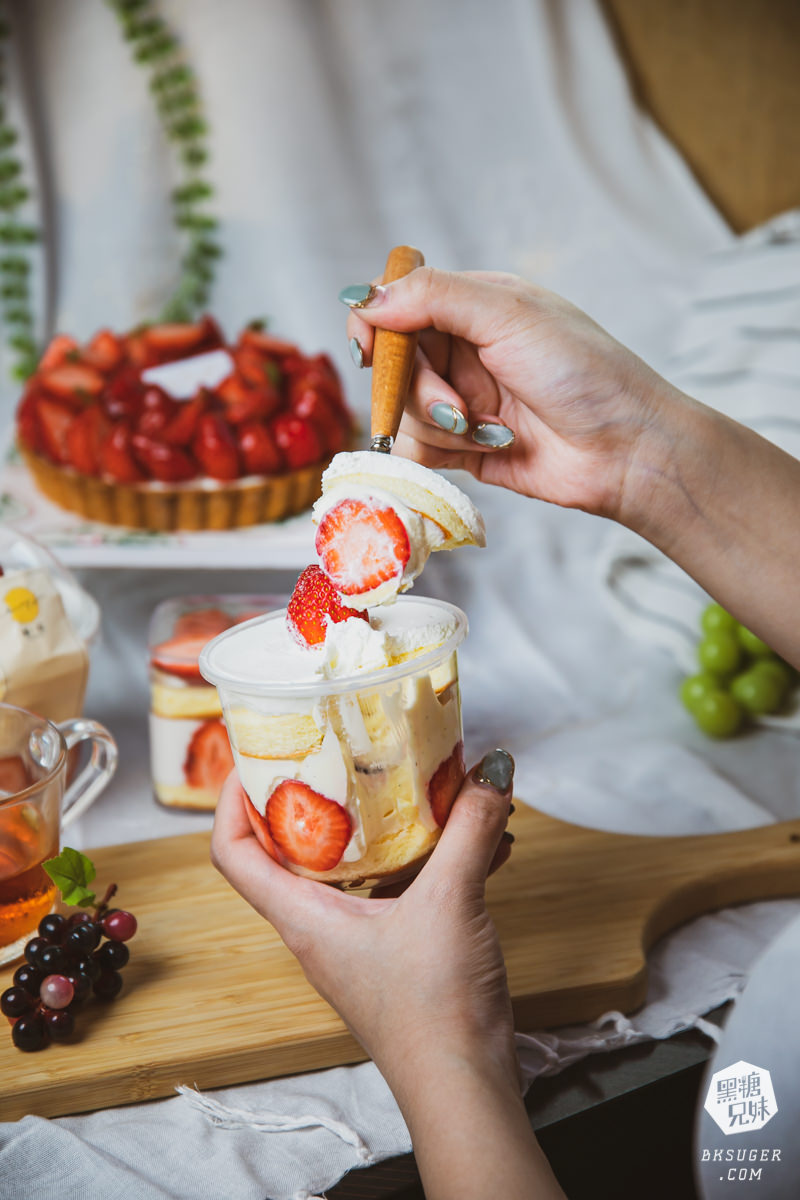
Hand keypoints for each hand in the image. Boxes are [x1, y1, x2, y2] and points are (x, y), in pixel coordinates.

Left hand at [210, 752, 516, 1089]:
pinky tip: (480, 841)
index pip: (234, 853)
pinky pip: (402, 888)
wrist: (465, 1089)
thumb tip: (491, 770)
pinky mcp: (397, 953)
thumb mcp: (450, 902)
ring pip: (355, 867)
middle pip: (292, 851)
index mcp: (305, 917)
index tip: (250, 756)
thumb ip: (471, 830)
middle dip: (317, 798)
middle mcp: (321, 928)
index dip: (230, 801)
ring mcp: (358, 943)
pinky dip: (432, 858)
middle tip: (339, 753)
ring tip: (422, 787)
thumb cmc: (434, 1013)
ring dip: (385, 826)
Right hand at [343, 269, 676, 522]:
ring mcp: (462, 400)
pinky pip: (417, 450)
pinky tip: (485, 448)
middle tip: (456, 407)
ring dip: (438, 425)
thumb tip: (364, 297)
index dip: (376, 324)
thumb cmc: (584, 373)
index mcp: (475, 305)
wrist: (625, 451)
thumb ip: (432, 297)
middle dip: (416, 389)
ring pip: (403, 411)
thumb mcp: (508, 316)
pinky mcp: (465, 447)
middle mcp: (464, 350)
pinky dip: (439, 453)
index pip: (398, 303)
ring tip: (486, 430)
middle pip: (394, 364)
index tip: (370, 350)